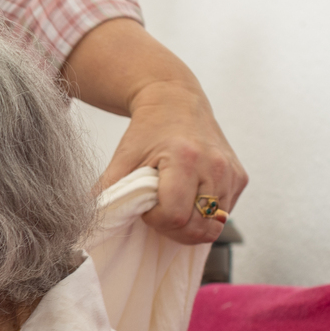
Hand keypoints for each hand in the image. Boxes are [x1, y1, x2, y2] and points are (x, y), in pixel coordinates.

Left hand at [98, 79, 247, 244]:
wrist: (177, 101)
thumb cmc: (147, 131)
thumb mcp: (122, 158)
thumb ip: (107, 192)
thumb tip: (88, 222)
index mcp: (185, 158)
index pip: (175, 217)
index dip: (157, 220)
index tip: (146, 206)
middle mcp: (214, 165)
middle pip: (199, 228)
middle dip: (174, 229)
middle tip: (159, 210)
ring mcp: (232, 173)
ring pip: (215, 226)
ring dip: (191, 224)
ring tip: (174, 203)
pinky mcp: (240, 178)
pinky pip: (225, 214)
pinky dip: (206, 214)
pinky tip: (190, 196)